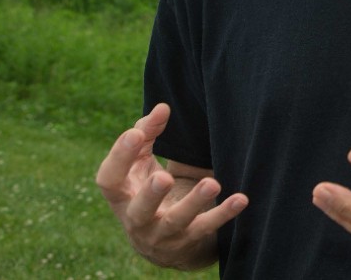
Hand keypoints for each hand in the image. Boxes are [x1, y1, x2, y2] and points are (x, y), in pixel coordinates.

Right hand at [95, 103, 247, 268]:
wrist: (161, 242)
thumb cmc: (146, 188)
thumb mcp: (141, 164)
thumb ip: (146, 133)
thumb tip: (162, 108)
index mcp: (121, 196)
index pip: (110, 180)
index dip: (119, 157)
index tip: (134, 133)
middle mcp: (137, 219)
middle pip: (139, 210)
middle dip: (151, 195)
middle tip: (163, 177)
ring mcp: (162, 233)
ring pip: (176, 221)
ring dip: (194, 202)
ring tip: (212, 183)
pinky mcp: (188, 240)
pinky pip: (207, 228)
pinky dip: (224, 214)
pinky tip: (241, 199)